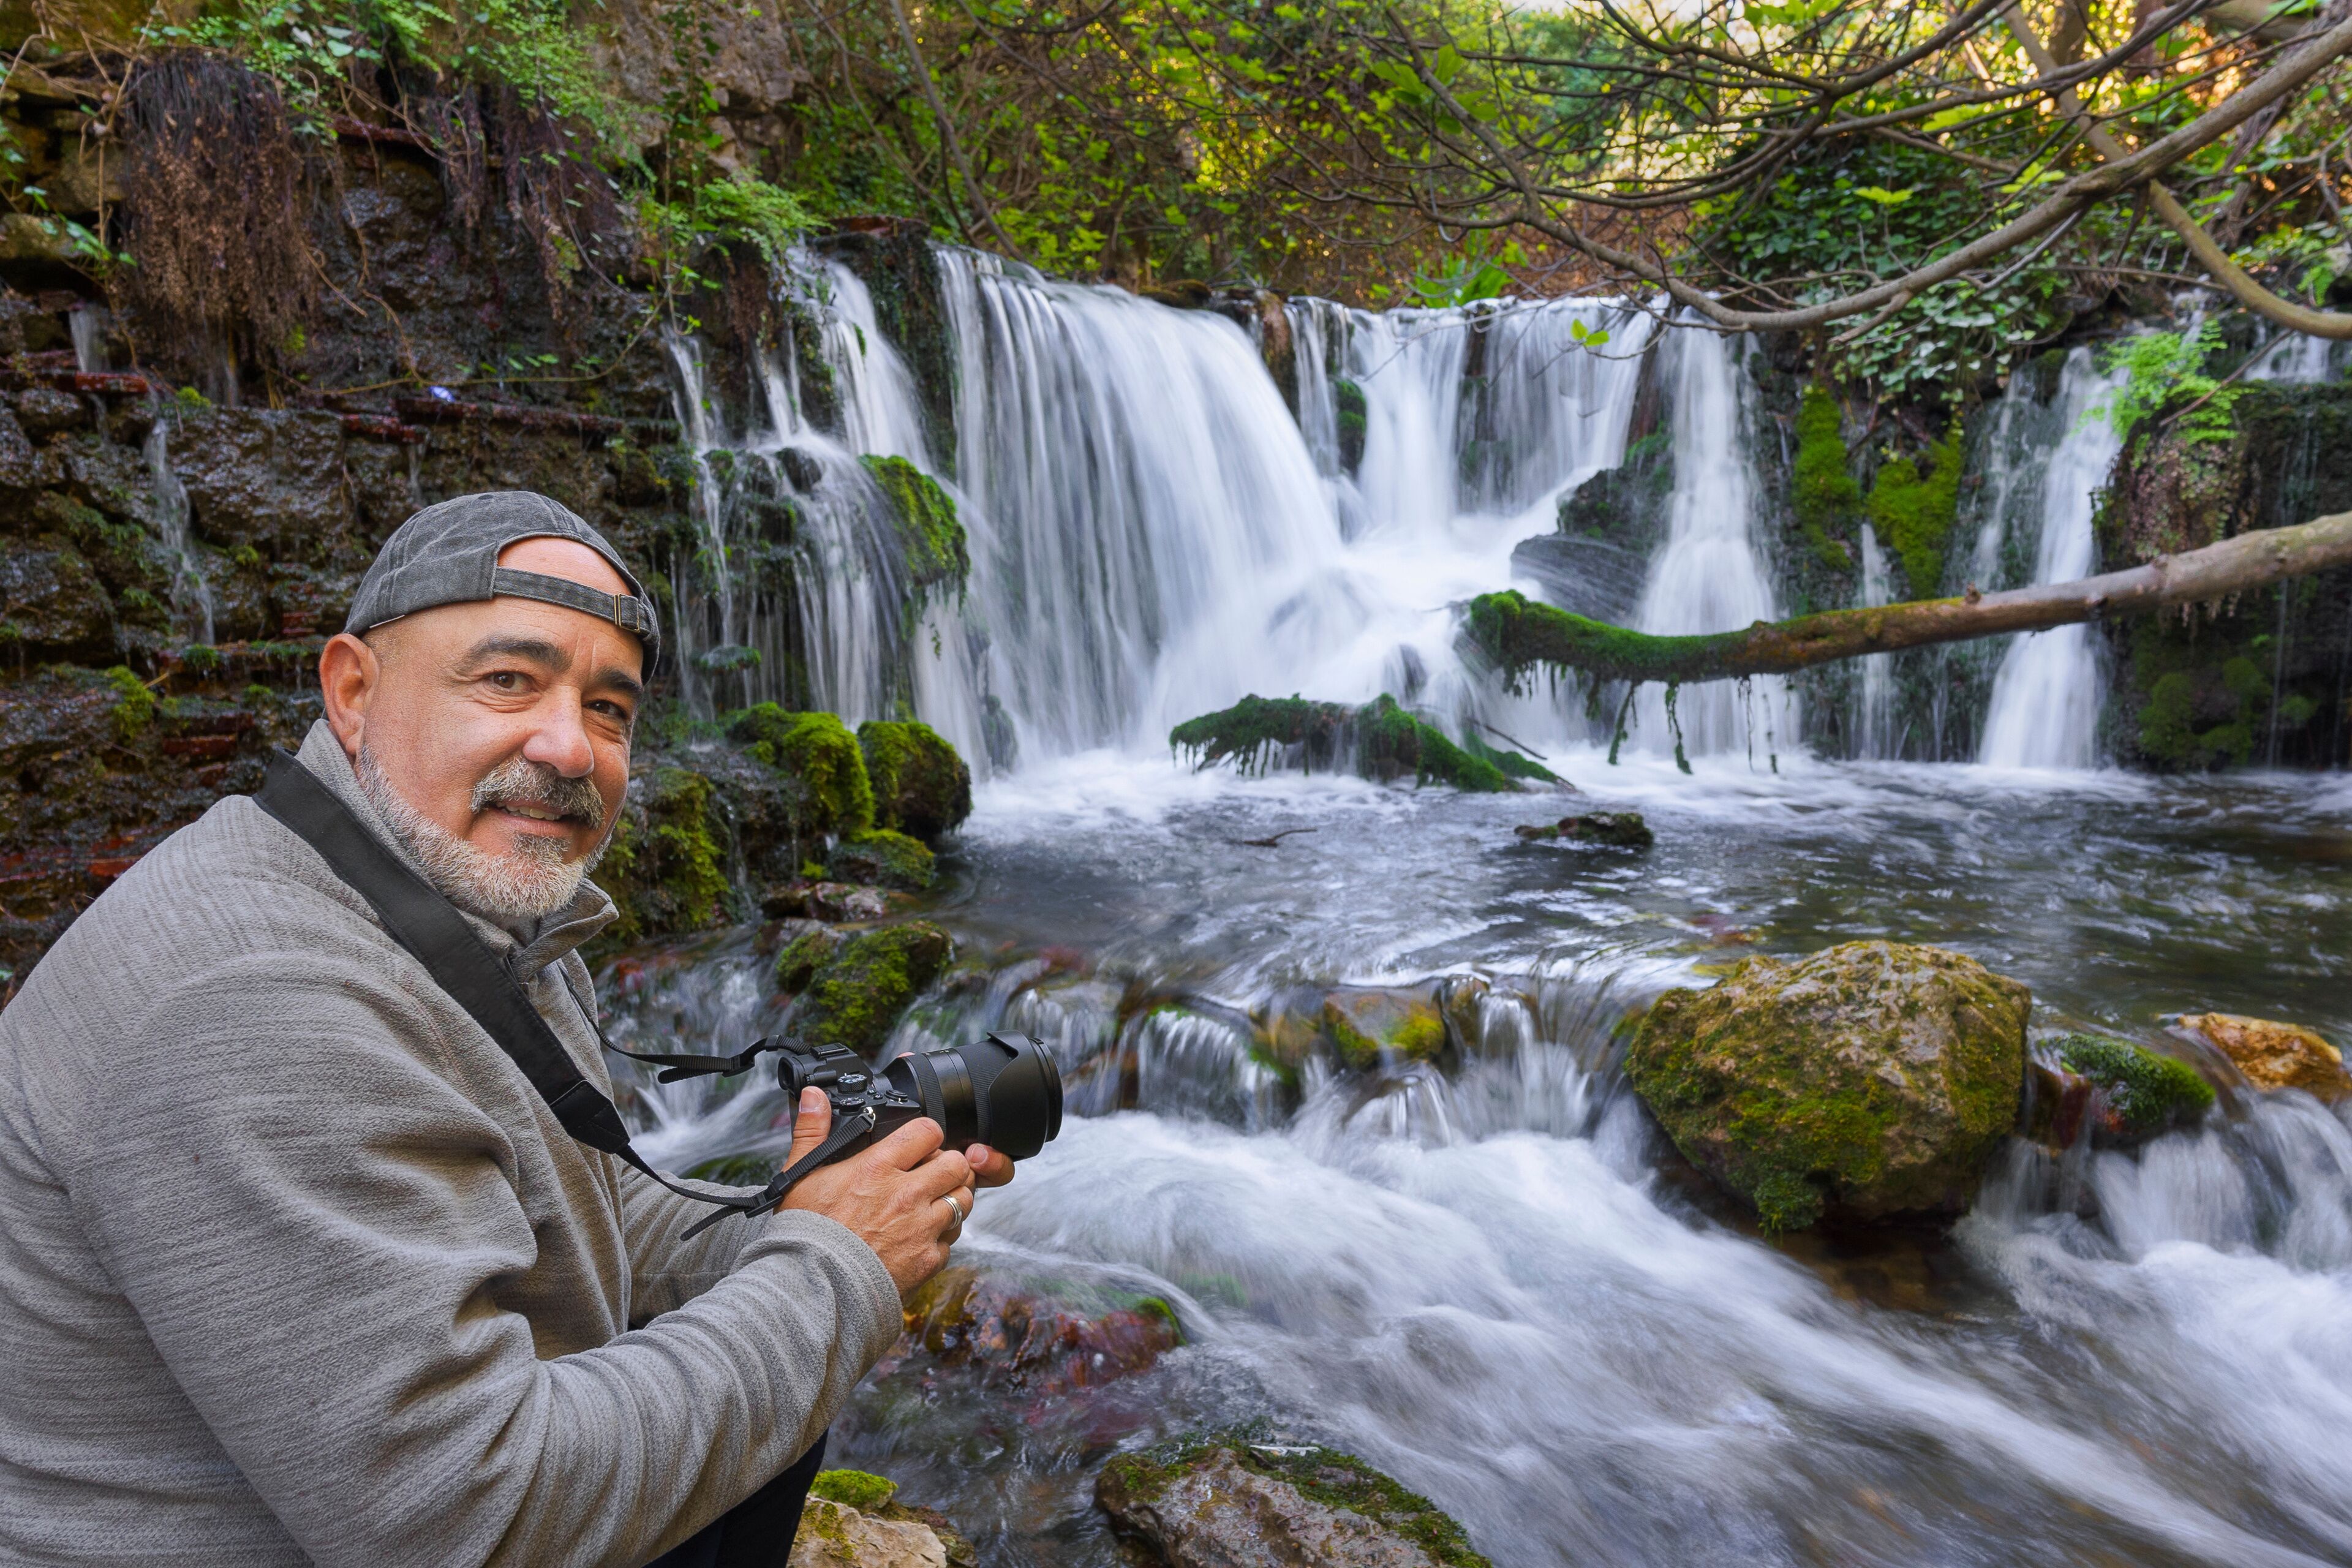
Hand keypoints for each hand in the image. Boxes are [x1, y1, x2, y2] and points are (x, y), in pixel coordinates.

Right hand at [778, 1089, 975, 1296]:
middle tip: (931, 1174)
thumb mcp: (799, 1176)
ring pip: (963, 1200)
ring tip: (929, 1205)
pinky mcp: (928, 1259)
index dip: (926, 1135)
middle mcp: (906, 1194)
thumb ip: (811, 1132)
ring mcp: (921, 1228)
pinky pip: (952, 1240)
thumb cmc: (804, 1234)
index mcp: (877, 1168)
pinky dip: (941, 1238)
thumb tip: (812, 1096)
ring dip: (951, 1199)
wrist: (811, 1290)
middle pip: (956, 1163)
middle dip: (947, 1165)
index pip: (927, 1131)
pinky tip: (920, 1239)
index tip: (920, 1144)